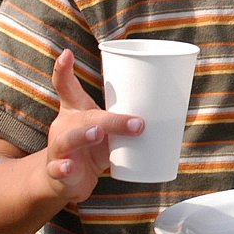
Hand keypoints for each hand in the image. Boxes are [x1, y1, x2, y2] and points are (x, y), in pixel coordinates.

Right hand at [41, 49, 142, 202]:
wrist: (67, 180)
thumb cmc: (93, 147)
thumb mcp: (108, 128)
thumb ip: (131, 116)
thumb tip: (175, 106)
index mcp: (75, 111)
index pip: (66, 87)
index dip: (64, 69)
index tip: (68, 53)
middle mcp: (64, 126)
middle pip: (84, 117)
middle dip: (109, 119)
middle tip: (137, 124)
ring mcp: (59, 148)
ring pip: (69, 139)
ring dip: (84, 136)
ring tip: (98, 134)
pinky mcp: (57, 170)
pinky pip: (59, 168)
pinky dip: (63, 168)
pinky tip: (69, 168)